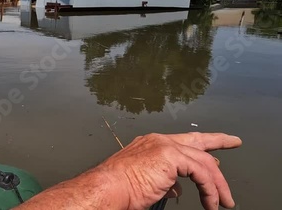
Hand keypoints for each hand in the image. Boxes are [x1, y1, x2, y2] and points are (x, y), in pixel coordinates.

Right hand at [96, 133, 241, 209]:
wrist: (108, 187)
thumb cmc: (120, 190)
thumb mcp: (148, 184)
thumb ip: (165, 182)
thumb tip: (177, 189)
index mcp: (150, 145)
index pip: (182, 142)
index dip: (200, 144)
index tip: (213, 144)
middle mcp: (158, 141)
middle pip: (196, 141)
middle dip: (217, 141)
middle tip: (233, 142)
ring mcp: (165, 145)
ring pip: (203, 162)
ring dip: (217, 185)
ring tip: (223, 202)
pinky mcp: (171, 156)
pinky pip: (201, 173)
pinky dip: (209, 190)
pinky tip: (210, 203)